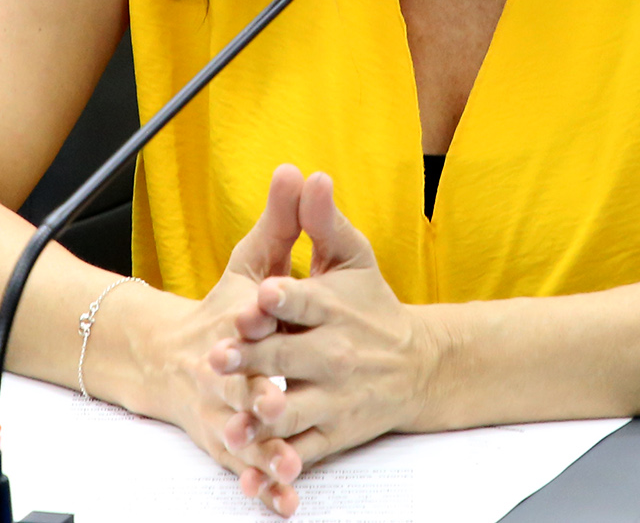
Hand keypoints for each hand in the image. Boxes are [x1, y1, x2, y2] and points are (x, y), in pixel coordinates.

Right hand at [124, 165, 311, 509]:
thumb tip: (297, 169)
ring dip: (259, 447)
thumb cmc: (224, 311)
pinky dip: (263, 485)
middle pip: (236, 379)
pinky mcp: (226, 444)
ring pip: (239, 430)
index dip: (251, 312)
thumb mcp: (252, 263)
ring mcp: (222, 411)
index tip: (262, 310)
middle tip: (272, 399)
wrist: (169, 359)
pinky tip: (284, 500)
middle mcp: (222, 370)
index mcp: (233, 323)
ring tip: (284, 462)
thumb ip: (281, 220)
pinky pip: (245, 468)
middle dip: (251, 389)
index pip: (241, 315)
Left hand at [208, 171, 441, 513]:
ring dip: (267, 416)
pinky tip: (263, 465)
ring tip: (242, 418)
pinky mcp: (335, 431)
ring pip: (296, 408)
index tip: (259, 297)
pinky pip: (307, 450)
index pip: (304, 299)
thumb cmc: (374, 307)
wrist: (420, 365)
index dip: (280, 299)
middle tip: (219, 357)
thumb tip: (307, 174)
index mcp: (332, 307)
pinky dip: (285, 461)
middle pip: (288, 356)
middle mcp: (333, 352)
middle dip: (255, 358)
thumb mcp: (352, 258)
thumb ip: (323, 220)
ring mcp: (334, 396)